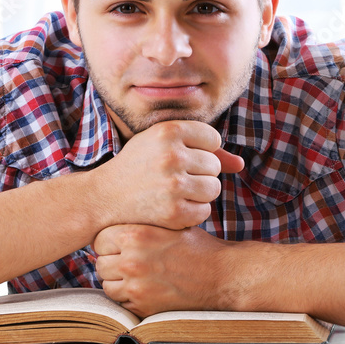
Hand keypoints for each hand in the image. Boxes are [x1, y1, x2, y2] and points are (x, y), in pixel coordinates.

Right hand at [89, 120, 243, 230]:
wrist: (103, 197)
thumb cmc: (138, 167)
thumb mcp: (162, 145)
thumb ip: (203, 149)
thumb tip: (241, 164)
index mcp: (168, 131)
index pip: (212, 138)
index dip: (200, 150)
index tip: (180, 157)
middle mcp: (172, 155)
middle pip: (215, 165)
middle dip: (200, 173)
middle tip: (174, 177)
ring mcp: (173, 185)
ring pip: (213, 188)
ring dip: (199, 193)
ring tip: (175, 191)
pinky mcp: (174, 212)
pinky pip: (204, 210)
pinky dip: (192, 212)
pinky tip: (173, 206)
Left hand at [93, 224, 230, 317]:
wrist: (220, 275)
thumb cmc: (197, 248)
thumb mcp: (169, 225)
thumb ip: (141, 226)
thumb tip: (116, 225)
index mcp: (136, 235)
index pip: (100, 239)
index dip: (109, 242)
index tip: (118, 245)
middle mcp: (131, 260)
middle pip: (101, 262)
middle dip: (112, 262)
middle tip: (128, 261)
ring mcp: (135, 285)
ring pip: (107, 284)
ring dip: (117, 281)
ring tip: (135, 276)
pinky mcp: (142, 305)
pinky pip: (120, 301)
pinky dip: (128, 296)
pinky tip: (144, 288)